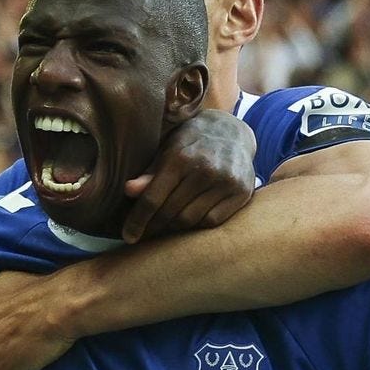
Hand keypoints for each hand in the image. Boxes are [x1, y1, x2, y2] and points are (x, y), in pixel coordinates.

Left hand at [120, 108, 255, 241]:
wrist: (233, 132)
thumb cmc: (192, 141)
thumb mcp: (168, 149)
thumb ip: (150, 172)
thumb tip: (128, 191)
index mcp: (180, 157)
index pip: (153, 198)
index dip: (137, 220)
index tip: (128, 237)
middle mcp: (205, 170)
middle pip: (171, 213)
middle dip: (154, 226)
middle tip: (145, 232)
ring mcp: (225, 182)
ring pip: (191, 220)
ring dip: (175, 227)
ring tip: (166, 226)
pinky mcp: (241, 192)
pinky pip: (212, 221)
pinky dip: (198, 224)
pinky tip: (190, 219)